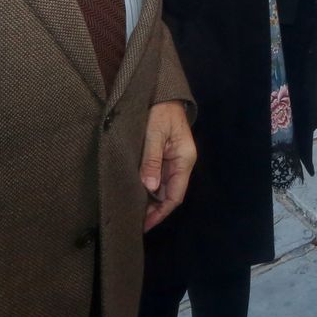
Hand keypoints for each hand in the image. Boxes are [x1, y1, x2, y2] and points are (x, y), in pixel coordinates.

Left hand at [142, 100, 196, 231]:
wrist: (161, 91)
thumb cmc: (160, 110)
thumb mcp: (153, 133)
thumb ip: (152, 160)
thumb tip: (150, 187)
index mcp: (184, 159)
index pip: (175, 195)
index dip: (160, 212)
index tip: (144, 225)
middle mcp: (182, 163)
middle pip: (169, 194)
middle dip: (154, 210)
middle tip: (133, 222)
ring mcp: (174, 160)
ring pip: (163, 188)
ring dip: (150, 200)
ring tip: (132, 211)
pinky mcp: (165, 155)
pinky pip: (158, 177)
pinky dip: (148, 188)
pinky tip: (136, 193)